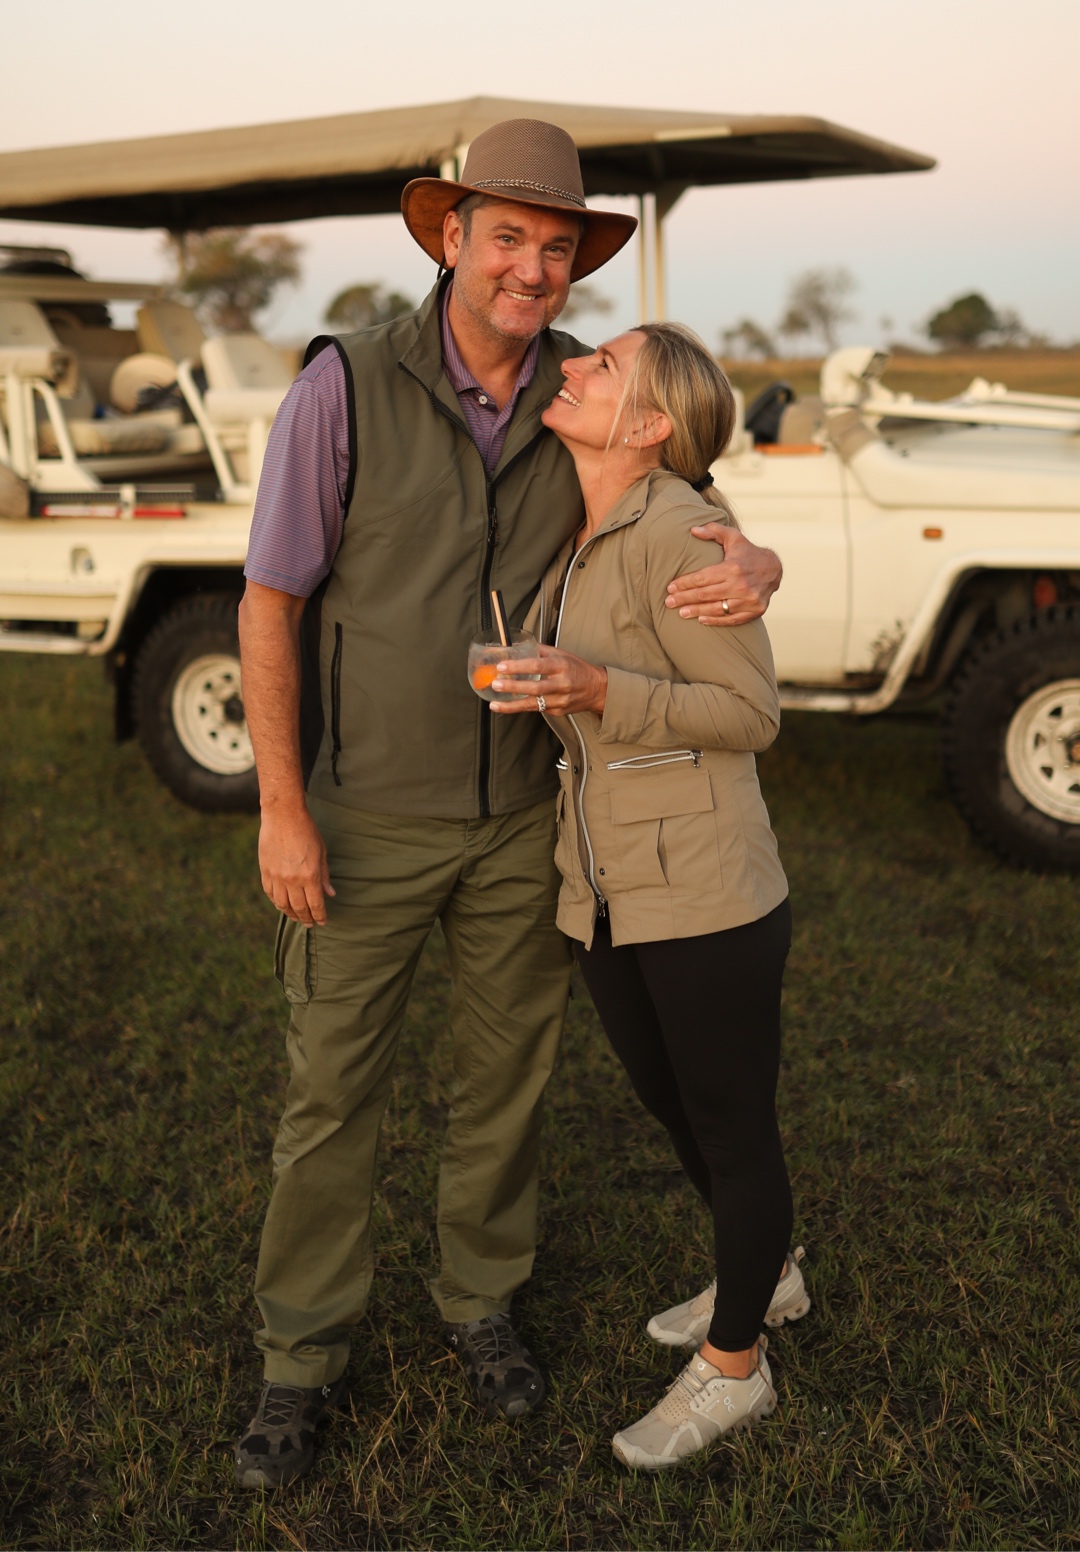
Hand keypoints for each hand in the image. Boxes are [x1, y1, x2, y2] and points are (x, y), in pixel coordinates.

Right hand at [258, 804, 335, 925]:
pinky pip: (270, 893)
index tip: (322, 922)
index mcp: (310, 875)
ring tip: (297, 917)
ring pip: (283, 904)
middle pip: (299, 908)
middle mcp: (292, 880)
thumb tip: (330, 894)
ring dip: (291, 914)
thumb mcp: (321, 852)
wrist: (283, 815)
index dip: (319, 916)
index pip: (315, 905)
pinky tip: (282, 904)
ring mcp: (277, 877)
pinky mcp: (265, 871)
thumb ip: (324, 875)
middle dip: (306, 918)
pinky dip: (277, 902)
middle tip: (310, 923)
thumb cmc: (306, 831)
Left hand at [489, 643, 606, 716]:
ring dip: (512, 705)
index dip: (518, 666)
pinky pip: (537, 709)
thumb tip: (517, 646)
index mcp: (561, 666)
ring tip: (495, 704)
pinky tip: (507, 707)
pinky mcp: (558, 712)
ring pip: (533, 704)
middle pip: (534, 687)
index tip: (502, 666)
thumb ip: (540, 651)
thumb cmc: (576, 669)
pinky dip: (520, 708)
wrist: (597, 689)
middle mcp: (562, 684)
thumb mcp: (562, 654)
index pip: (537, 665)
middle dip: (513, 686)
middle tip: (495, 684)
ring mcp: (560, 700)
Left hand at [665, 523, 782, 625]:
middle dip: (684, 599)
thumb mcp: (733, 537)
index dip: (684, 584)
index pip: (702, 578)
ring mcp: (748, 600)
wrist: (774, 569)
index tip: (670, 588)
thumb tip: (693, 530)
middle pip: (705, 595)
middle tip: (668, 602)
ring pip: (716, 608)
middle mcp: (740, 585)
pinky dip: (715, 620)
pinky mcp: (754, 611)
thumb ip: (713, 531)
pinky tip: (701, 619)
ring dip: (696, 611)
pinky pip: (731, 619)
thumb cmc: (747, 553)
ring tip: (681, 613)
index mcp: (732, 568)